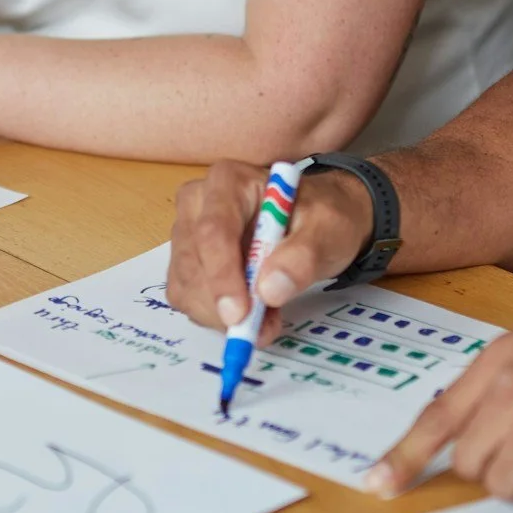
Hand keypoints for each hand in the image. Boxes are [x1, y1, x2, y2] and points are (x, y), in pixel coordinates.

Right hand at [167, 163, 374, 327]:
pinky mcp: (186, 262)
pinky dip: (215, 316)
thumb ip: (302, 256)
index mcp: (229, 182)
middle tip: (261, 331)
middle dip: (221, 304)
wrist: (316, 221)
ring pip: (186, 286)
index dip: (222, 275)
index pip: (213, 230)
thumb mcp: (327, 229)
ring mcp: (187, 233)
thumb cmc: (320, 217)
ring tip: (266, 317)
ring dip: (220, 315)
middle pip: (192, 262)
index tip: (239, 314)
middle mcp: (197, 203)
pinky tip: (250, 312)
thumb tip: (270, 290)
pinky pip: (187, 298)